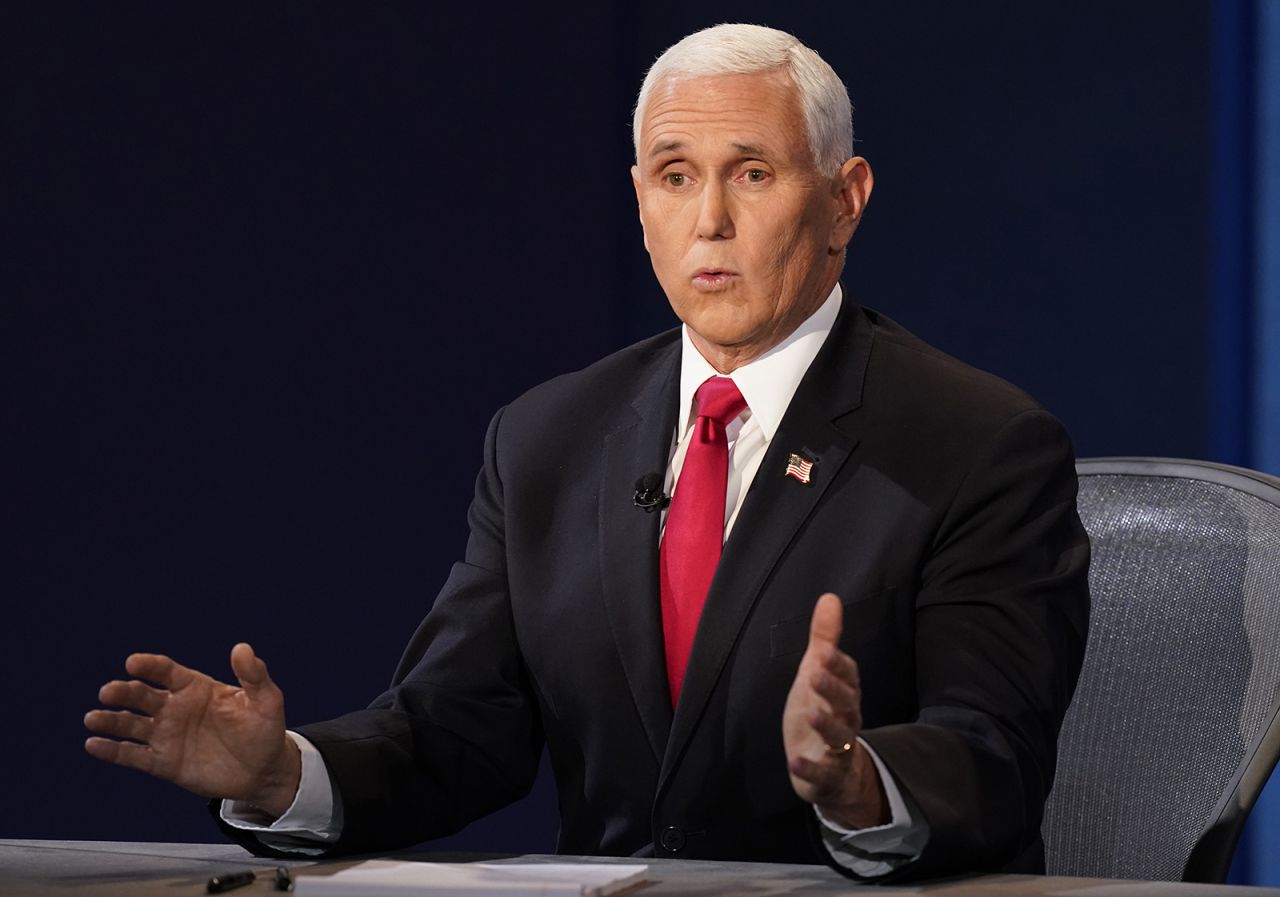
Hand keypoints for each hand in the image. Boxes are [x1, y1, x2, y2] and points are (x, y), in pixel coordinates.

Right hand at [85, 643, 300, 817]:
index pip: (167, 672)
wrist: (263, 770)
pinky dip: (112, 750)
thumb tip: (242, 647)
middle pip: (143, 696)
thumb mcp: (266, 700)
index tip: (133, 662)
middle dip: (124, 692)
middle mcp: (175, 708)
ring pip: (131, 725)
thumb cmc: (264, 729)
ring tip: (93, 718)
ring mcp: (167, 735)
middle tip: (108, 692)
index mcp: (196, 688)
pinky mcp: (163, 762)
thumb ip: (253, 675)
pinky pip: (133, 755)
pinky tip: (93, 744)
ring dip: (111, 720)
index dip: (150, 666)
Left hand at [782, 593, 887, 829]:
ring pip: (839, 736)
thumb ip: (824, 638)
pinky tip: (794, 761)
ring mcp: (838, 748)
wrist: (834, 770)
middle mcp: (847, 718)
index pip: (848, 676)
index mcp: (845, 693)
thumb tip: (829, 597)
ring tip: (810, 713)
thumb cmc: (823, 711)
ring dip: (826, 725)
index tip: (824, 652)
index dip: (837, 665)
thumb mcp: (818, 672)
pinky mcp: (827, 774)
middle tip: (815, 674)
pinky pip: (822, 772)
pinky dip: (809, 768)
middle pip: (846, 703)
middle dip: (832, 689)